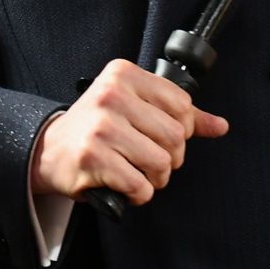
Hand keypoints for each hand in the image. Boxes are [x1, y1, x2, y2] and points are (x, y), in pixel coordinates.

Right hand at [29, 58, 229, 206]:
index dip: (181, 129)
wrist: (50, 149)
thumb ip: (177, 114)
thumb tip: (220, 125)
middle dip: (170, 158)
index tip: (161, 135)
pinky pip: (139, 186)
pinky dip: (138, 194)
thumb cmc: (96, 127)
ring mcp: (101, 126)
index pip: (182, 104)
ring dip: (155, 179)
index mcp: (123, 74)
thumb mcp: (134, 107)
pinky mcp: (92, 157)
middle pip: (176, 136)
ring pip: (161, 163)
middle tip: (149, 159)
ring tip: (137, 172)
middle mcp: (111, 95)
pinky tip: (123, 184)